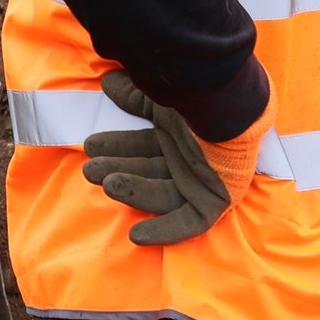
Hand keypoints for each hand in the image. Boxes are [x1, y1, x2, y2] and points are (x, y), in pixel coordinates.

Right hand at [80, 71, 265, 245]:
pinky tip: (137, 237)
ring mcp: (204, 179)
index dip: (117, 146)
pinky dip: (165, 231)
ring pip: (162, 194)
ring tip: (108, 183)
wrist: (229, 106)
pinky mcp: (217, 199)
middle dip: (118, 169)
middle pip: (148, 170)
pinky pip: (191, 222)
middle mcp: (191, 157)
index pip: (143, 145)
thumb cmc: (197, 96)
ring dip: (133, 192)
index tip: (90, 145)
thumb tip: (108, 83)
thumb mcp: (161, 97)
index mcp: (180, 133)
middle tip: (91, 169)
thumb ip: (135, 96)